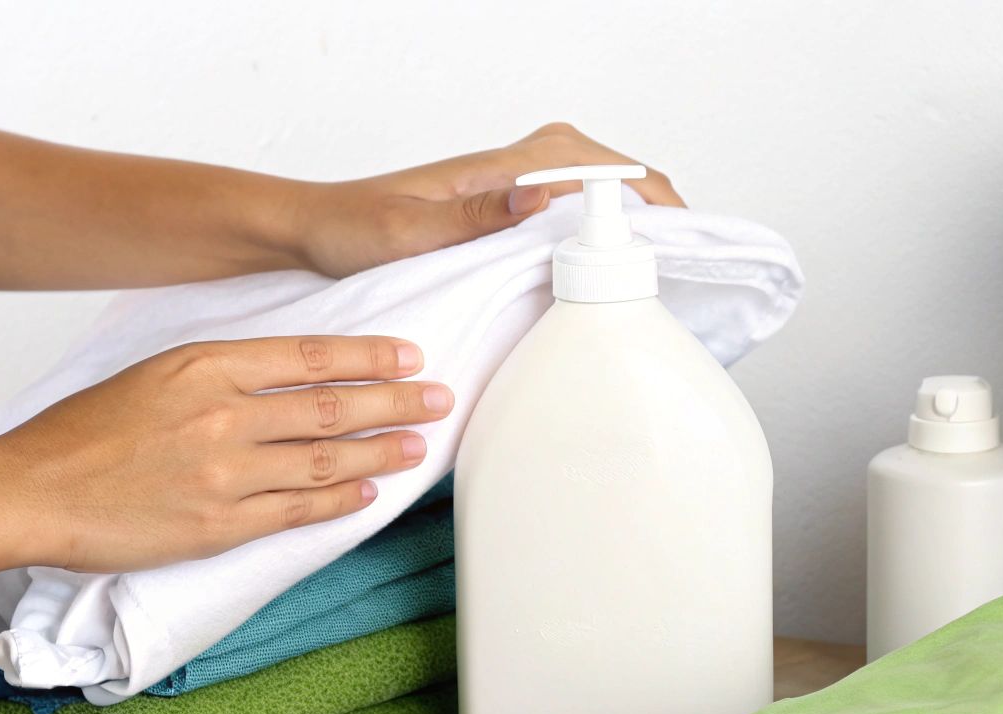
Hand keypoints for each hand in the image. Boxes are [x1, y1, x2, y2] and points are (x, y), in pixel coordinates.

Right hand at [0, 335, 451, 572]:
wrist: (31, 490)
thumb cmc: (82, 432)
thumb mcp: (152, 372)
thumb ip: (220, 371)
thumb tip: (286, 371)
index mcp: (205, 366)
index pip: (311, 356)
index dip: (369, 355)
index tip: (409, 354)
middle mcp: (223, 415)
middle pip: (334, 406)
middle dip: (396, 401)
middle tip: (438, 397)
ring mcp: (226, 474)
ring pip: (326, 460)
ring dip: (381, 452)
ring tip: (418, 446)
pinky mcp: (220, 525)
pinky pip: (297, 511)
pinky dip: (338, 500)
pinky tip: (367, 493)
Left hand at [294, 123, 685, 278]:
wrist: (314, 231)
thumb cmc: (352, 230)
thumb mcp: (405, 231)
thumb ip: (469, 217)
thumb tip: (537, 200)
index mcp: (497, 172)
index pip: (594, 165)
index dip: (645, 193)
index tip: (679, 229)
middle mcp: (510, 172)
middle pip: (607, 168)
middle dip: (654, 201)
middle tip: (687, 249)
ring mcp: (508, 190)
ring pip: (592, 184)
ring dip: (631, 212)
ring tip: (663, 256)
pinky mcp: (500, 212)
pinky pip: (568, 207)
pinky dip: (601, 224)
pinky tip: (608, 258)